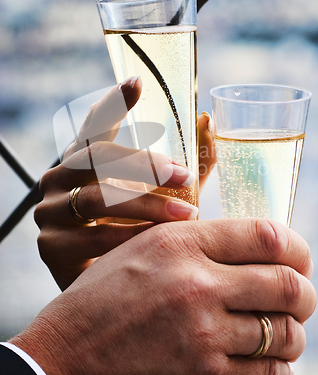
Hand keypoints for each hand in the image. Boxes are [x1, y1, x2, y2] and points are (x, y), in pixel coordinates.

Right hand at [11, 218, 315, 374]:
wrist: (66, 355)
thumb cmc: (104, 296)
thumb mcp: (145, 247)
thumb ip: (200, 240)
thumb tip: (257, 245)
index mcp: (181, 243)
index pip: (267, 236)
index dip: (297, 246)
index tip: (299, 257)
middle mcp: (196, 285)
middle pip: (287, 284)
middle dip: (305, 292)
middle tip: (302, 295)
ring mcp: (202, 337)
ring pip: (285, 333)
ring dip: (294, 331)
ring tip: (286, 329)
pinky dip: (281, 368)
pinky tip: (272, 361)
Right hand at [35, 76, 215, 289]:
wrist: (104, 289)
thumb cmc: (133, 230)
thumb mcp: (156, 197)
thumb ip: (183, 165)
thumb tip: (210, 121)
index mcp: (84, 160)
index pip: (94, 123)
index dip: (113, 103)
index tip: (138, 84)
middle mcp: (59, 178)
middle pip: (96, 157)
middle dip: (142, 163)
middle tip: (182, 174)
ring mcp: (50, 212)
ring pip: (95, 200)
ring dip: (144, 206)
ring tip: (185, 214)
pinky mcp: (51, 249)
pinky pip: (92, 241)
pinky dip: (128, 242)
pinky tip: (156, 247)